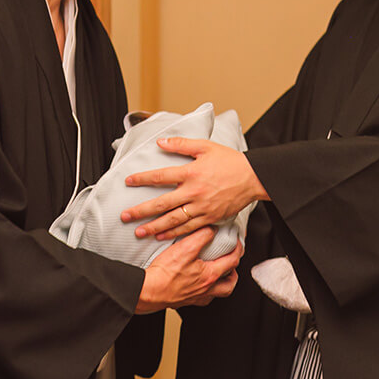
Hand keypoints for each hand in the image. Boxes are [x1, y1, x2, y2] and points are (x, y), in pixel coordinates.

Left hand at [120, 138, 267, 239]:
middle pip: (162, 204)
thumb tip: (161, 142)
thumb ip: (181, 144)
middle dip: (141, 211)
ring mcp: (202, 207)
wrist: (254, 177)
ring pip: (173, 220)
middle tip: (125, 216)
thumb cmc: (230, 161)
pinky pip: (188, 228)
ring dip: (154, 227)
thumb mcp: (205, 147)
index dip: (142, 179)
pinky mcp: (210, 217)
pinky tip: (161, 237)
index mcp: (191, 173)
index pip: (160, 176)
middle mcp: (194, 192)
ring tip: (139, 232)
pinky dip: (174, 233)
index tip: (128, 182)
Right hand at [135, 229, 243, 312]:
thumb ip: (201, 236)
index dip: (238, 250)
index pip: (232, 261)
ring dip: (221, 285)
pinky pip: (201, 299)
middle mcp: (206, 289)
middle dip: (233, 273)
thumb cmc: (164, 273)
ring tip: (218, 277)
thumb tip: (211, 229)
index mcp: (210, 275)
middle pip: (230, 284)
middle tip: (231, 264)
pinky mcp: (184, 301)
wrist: (148, 291)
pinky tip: (198, 286)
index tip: (237, 244)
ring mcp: (196, 297)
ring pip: (217, 294)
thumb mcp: (185, 248)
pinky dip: (205, 293)